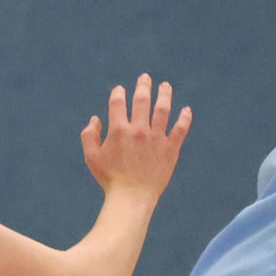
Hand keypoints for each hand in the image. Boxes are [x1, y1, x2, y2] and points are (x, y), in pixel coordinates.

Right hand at [77, 76, 192, 200]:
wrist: (132, 197)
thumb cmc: (110, 179)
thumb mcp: (91, 157)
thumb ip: (89, 135)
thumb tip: (95, 119)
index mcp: (118, 130)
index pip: (118, 102)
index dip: (118, 93)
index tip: (120, 90)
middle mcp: (139, 130)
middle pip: (142, 100)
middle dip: (143, 86)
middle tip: (145, 77)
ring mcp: (156, 138)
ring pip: (163, 110)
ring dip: (164, 94)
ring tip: (165, 85)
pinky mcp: (170, 149)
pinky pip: (180, 129)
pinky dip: (184, 118)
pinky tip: (186, 109)